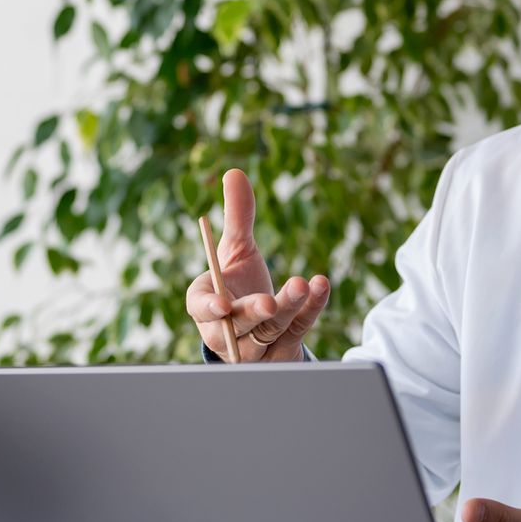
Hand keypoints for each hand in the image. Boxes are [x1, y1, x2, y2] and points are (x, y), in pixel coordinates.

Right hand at [185, 168, 329, 361]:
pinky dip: (310, 309)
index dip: (210, 308)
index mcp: (205, 305)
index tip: (222, 303)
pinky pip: (298, 331)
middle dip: (254, 312)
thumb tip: (234, 172)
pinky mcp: (283, 349)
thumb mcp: (237, 248)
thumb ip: (236, 215)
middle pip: (239, 326)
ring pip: (270, 331)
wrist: (261, 322)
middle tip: (269, 302)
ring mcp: (256, 346)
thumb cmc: (239, 282)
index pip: (200, 309)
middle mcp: (226, 331)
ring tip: (301, 283)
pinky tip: (320, 286)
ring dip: (288, 309)